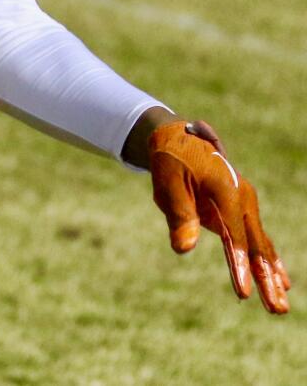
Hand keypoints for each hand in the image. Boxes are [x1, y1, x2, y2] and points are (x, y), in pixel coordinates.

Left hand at [149, 121, 289, 313]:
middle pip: (256, 245)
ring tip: (280, 307)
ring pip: (260, 246)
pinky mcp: (240, 210)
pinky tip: (280, 281)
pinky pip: (256, 239)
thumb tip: (183, 249)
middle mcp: (243, 197)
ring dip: (271, 276)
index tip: (244, 293)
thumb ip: (179, 215)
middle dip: (267, 279)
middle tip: (277, 310)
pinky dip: (267, 261)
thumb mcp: (168, 185)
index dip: (240, 265)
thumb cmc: (171, 161)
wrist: (178, 138)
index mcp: (227, 190)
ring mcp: (245, 204)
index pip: (236, 235)